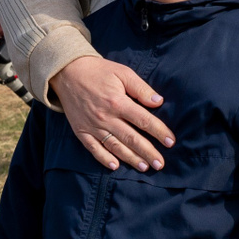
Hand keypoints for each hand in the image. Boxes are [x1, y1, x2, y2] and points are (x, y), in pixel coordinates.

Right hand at [51, 53, 175, 170]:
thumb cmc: (99, 71)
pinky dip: (104, 159)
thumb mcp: (123, 72)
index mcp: (118, 102)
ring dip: (130, 158)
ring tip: (144, 167)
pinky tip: (115, 166)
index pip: (143, 120)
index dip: (159, 132)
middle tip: (160, 164)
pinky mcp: (81, 131)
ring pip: (115, 146)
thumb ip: (141, 88)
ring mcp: (92, 126)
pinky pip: (93, 148)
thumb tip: (158, 101)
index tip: (171, 142)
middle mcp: (106, 117)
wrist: (68, 73)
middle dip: (148, 152)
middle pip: (131, 138)